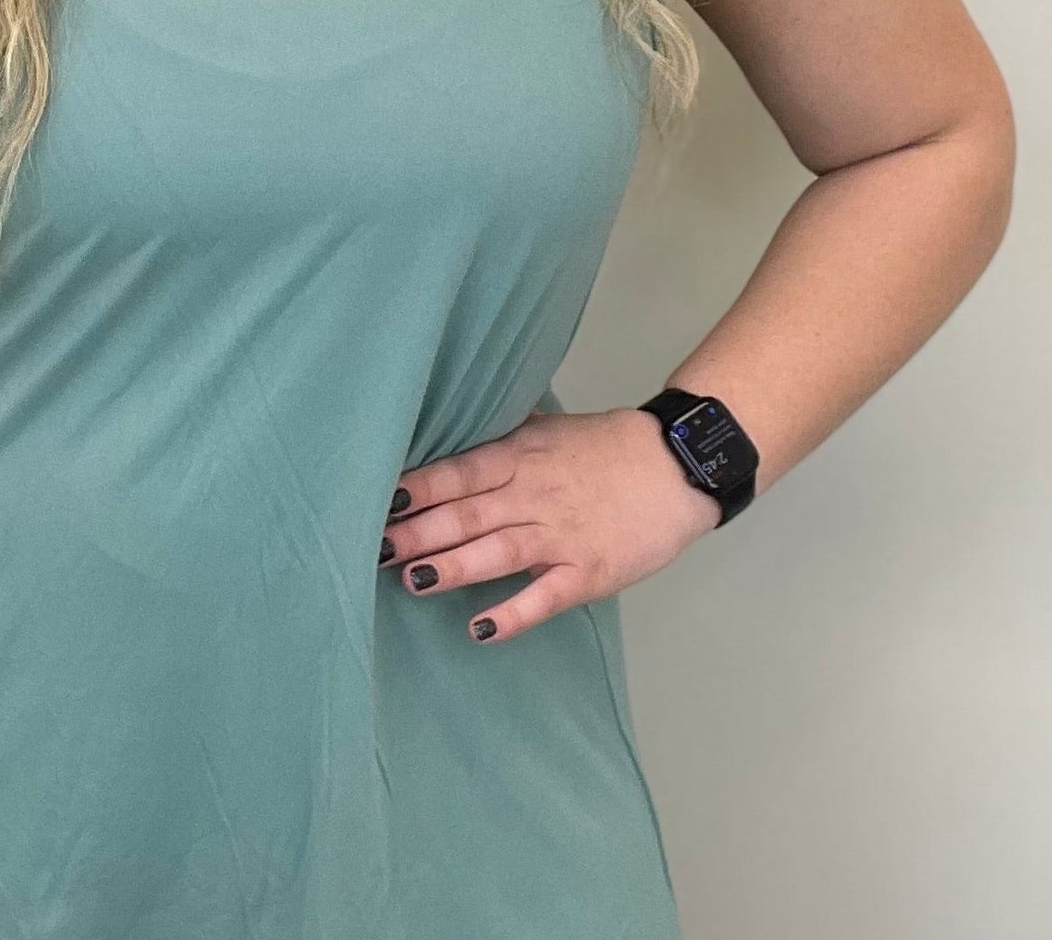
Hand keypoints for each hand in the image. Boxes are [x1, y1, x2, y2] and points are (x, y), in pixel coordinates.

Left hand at [380, 404, 722, 643]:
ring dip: (450, 567)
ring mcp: (560, 536)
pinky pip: (544, 597)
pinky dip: (511, 614)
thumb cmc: (606, 446)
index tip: (377, 502)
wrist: (677, 466)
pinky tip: (479, 628)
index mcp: (519, 456)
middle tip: (374, 548)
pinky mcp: (587, 572)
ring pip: (495, 553)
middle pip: (465, 514)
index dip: (416, 489)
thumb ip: (503, 433)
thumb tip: (456, 424)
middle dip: (416, 532)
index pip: (456, 473)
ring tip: (411, 580)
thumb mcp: (547, 426)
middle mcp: (532, 495)